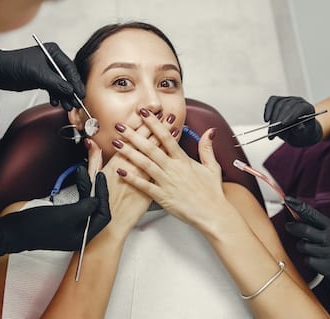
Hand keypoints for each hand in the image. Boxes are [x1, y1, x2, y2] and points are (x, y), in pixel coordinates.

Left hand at [0, 44, 84, 109]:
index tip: (79, 94)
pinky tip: (54, 102)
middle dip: (71, 91)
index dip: (76, 82)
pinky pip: (54, 89)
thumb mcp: (37, 73)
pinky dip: (55, 96)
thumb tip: (70, 91)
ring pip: (61, 85)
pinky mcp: (42, 80)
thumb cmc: (14, 65)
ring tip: (66, 106)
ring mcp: (48, 70)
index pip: (69, 68)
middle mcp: (52, 60)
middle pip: (67, 77)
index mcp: (53, 52)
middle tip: (76, 103)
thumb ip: (55, 82)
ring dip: (64, 96)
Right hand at [0, 166, 109, 260]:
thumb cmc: (37, 226)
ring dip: (86, 188)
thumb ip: (85, 208)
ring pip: (86, 205)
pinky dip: (78, 192)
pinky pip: (77, 205)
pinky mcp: (62, 221)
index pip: (103, 215)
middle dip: (96, 190)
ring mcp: (71, 228)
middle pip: (96, 210)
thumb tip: (97, 200)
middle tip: (94, 174)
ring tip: (82, 173)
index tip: (100, 178)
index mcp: (83, 237)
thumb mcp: (65, 215)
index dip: (103, 195)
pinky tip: (77, 182)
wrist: (12, 231)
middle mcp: (79, 234)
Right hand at [94, 122, 165, 234]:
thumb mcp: (91, 178)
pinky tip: (175, 152)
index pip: (130, 140)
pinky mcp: (150, 190)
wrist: (108, 226)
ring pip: (156, 155)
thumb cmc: (98, 205)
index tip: (146, 114)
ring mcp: (142, 180)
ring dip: (165, 140)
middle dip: (156, 128)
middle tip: (165, 114)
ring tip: (173, 126)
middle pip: (146, 144)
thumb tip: (90, 143)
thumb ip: (93, 158)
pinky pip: (162, 172)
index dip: (140, 126)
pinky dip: (168, 161)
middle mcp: (131, 169)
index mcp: (116, 164)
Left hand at [111, 112, 229, 228]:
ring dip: (129, 152)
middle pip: (151, 147)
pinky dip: (132, 178)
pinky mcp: (162, 197)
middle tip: (121, 125)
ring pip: (145, 164)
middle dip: (134, 135)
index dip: (154, 124)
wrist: (213, 215)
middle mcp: (173, 169)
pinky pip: (144, 186)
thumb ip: (207, 148)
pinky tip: (120, 171)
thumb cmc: (212, 193)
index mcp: (184, 160)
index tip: (144, 113)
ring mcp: (167, 183)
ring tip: (116, 143)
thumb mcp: (213, 167)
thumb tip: (210, 132)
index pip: (166, 137)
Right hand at [264, 95, 322, 146]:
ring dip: (272, 119)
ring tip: (270, 132)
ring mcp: (289, 99)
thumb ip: (301, 131)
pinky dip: (268, 109)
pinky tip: (266, 119)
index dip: (291, 115)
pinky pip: (272, 101)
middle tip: (273, 132)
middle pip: (287, 106)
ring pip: (278, 104)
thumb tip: (299, 128)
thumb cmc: (303, 134)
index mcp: (308, 109)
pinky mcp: (280, 100)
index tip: (282, 123)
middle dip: (278, 120)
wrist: (298, 132)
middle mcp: (299, 102)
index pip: (300, 108)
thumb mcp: (303, 135)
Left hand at [284, 196, 329, 298]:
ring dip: (301, 246)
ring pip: (303, 246)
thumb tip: (296, 215)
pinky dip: (307, 260)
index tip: (288, 200)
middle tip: (289, 227)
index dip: (299, 206)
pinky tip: (316, 259)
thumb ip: (319, 225)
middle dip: (293, 228)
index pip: (313, 214)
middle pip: (305, 230)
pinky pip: (307, 260)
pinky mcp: (326, 267)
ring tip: (309, 247)